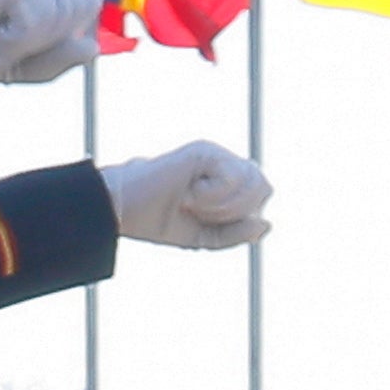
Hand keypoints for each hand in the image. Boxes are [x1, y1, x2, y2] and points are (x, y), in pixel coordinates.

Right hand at [0, 0, 99, 98]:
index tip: (12, 48)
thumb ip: (55, 59)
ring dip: (30, 42)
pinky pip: (41, 19)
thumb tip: (93, 48)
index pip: (83, 4)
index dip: (60, 37)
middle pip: (85, 5)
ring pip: (68, 11)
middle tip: (0, 45)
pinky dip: (15, 42)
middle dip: (50, 39)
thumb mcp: (12, 64)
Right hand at [106, 141, 271, 249]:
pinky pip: (233, 177)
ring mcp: (216, 155)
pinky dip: (213, 195)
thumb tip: (266, 224)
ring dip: (224, 205)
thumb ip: (237, 234)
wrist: (123, 211)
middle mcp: (226, 163)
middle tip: (201, 213)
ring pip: (253, 181)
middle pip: (264, 188)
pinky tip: (188, 194)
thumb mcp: (205, 238)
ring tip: (193, 204)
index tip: (206, 221)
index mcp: (229, 181)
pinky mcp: (204, 151)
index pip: (261, 197)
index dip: (243, 217)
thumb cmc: (159, 221)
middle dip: (236, 212)